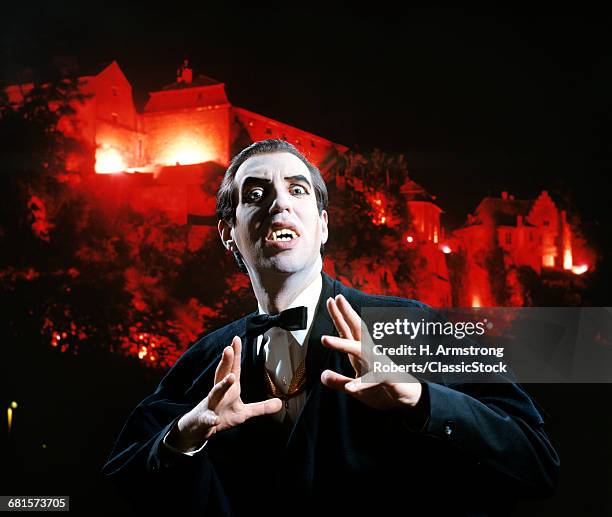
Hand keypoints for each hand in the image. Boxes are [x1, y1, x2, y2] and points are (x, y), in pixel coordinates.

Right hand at [167, 336, 282, 451]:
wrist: (200, 428)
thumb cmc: (222, 415)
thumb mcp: (244, 412)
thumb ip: (261, 407)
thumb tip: (280, 404)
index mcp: (229, 387)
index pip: (233, 368)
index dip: (235, 354)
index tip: (236, 339)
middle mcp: (218, 392)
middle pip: (222, 374)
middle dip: (226, 362)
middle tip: (228, 349)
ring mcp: (211, 405)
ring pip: (215, 392)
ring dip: (222, 385)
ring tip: (231, 377)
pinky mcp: (206, 420)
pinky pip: (209, 419)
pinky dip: (211, 419)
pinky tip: (215, 420)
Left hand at [320, 294, 421, 410]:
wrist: (411, 401)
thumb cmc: (384, 392)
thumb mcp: (356, 390)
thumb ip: (339, 381)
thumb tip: (322, 376)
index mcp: (362, 355)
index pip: (349, 332)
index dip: (339, 317)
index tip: (330, 300)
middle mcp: (371, 355)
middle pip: (356, 331)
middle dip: (345, 314)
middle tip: (336, 299)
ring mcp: (379, 365)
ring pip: (360, 351)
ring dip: (343, 345)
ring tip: (324, 339)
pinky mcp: (388, 379)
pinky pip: (373, 379)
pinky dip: (362, 383)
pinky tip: (351, 386)